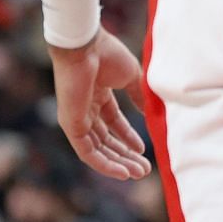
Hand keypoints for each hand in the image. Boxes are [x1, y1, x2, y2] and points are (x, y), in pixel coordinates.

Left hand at [50, 30, 150, 180]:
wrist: (86, 47)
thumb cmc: (108, 55)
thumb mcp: (132, 77)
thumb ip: (139, 96)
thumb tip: (151, 112)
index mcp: (98, 95)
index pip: (113, 123)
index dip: (128, 137)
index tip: (144, 149)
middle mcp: (85, 110)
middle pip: (106, 140)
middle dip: (125, 155)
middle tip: (144, 169)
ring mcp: (77, 119)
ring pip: (98, 149)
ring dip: (118, 163)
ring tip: (138, 173)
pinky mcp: (71, 125)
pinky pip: (87, 151)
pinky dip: (103, 164)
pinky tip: (121, 172)